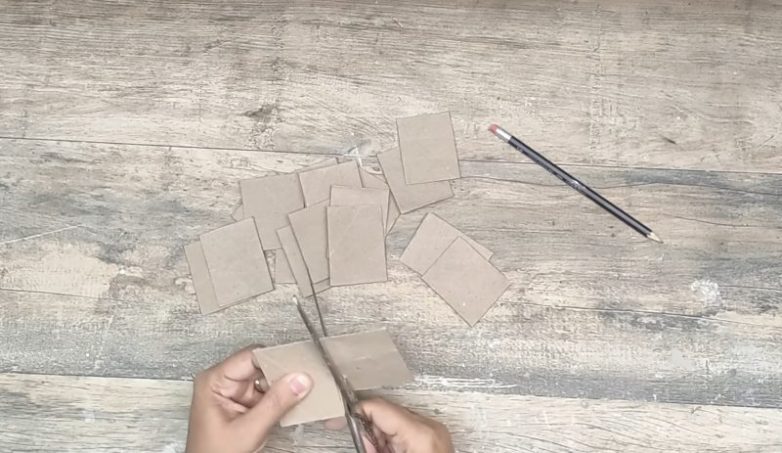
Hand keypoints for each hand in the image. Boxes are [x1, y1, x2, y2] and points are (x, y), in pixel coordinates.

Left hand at [186, 347, 312, 452]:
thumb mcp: (248, 430)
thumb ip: (275, 404)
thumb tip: (298, 380)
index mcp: (213, 381)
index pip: (250, 356)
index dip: (276, 359)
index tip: (298, 366)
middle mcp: (222, 382)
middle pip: (259, 365)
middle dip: (281, 374)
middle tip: (302, 381)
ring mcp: (233, 393)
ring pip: (266, 378)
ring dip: (282, 387)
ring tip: (297, 394)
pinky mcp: (243, 404)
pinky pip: (266, 392)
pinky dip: (279, 398)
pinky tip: (289, 404)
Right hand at [358, 398, 453, 452]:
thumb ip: (372, 446)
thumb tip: (361, 433)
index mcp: (420, 432)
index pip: (380, 406)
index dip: (357, 412)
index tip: (343, 420)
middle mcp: (431, 426)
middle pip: (389, 411)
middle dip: (371, 427)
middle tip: (365, 445)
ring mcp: (436, 431)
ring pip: (398, 419)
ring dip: (383, 433)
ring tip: (381, 450)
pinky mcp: (437, 437)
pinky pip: (409, 428)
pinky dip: (396, 437)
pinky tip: (392, 450)